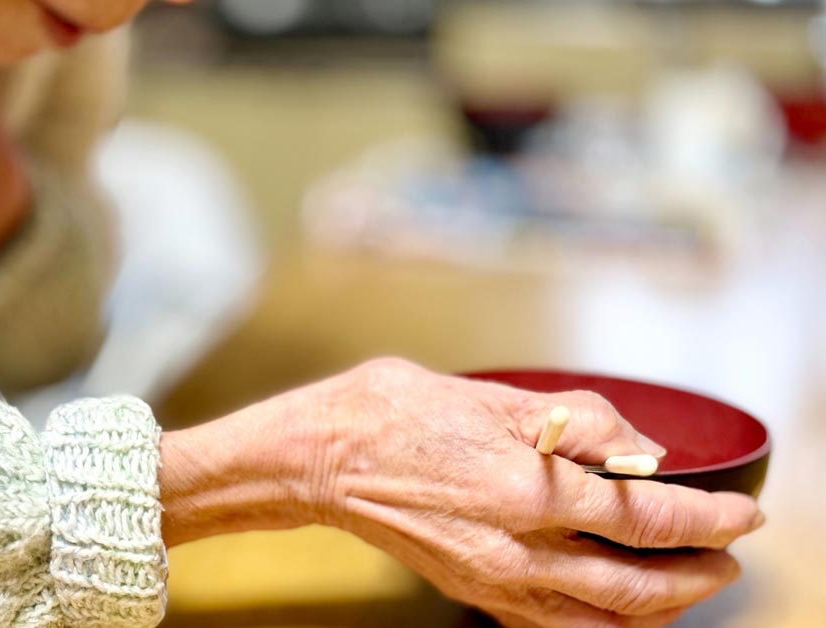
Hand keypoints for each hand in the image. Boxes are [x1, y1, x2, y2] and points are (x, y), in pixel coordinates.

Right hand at [159, 358, 763, 627]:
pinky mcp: (472, 590)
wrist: (321, 459)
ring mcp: (494, 580)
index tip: (741, 513)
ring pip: (600, 620)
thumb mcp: (491, 397)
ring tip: (686, 589)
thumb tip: (639, 446)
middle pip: (637, 585)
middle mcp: (518, 548)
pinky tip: (613, 609)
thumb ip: (576, 423)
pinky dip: (600, 625)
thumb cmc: (393, 414)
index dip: (706, 518)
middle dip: (696, 576)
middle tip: (728, 560)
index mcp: (528, 489)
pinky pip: (553, 626)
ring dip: (658, 610)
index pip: (646, 515)